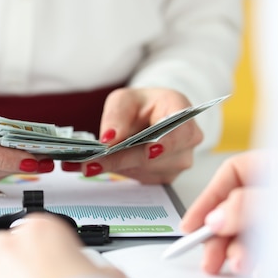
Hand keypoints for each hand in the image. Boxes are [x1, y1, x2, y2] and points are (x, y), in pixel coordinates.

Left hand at [62, 88, 202, 182]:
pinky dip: (121, 171)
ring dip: (118, 167)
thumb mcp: (123, 100)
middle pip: (157, 157)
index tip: (149, 150)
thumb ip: (117, 116)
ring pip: (146, 170)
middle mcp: (188, 140)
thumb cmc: (140, 105)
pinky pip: (142, 177)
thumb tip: (109, 139)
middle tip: (91, 163)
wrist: (148, 118)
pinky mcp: (166, 175)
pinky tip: (102, 165)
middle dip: (123, 159)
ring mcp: (180, 161)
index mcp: (182, 112)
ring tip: (89, 164)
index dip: (167, 143)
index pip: (180, 132)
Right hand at [179, 151, 265, 274]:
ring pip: (254, 232)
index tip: (190, 227)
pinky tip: (263, 270)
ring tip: (241, 267)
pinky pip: (274, 248)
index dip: (206, 201)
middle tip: (211, 261)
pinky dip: (264, 261)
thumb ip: (249, 206)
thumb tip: (216, 219)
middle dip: (222, 237)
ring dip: (241, 252)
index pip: (231, 175)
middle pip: (238, 208)